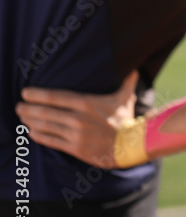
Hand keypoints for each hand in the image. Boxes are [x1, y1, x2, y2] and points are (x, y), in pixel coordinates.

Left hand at [16, 71, 139, 168]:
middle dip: (28, 109)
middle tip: (19, 106)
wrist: (131, 146)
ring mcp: (75, 134)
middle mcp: (78, 119)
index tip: (25, 93)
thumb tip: (135, 68)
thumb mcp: (125, 99)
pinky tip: (31, 132)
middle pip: (45, 112)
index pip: (55, 97)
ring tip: (22, 117)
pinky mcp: (75, 148)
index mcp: (86, 104)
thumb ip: (127, 82)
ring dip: (30, 121)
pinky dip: (39, 136)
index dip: (37, 95)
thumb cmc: (126, 121)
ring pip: (45, 126)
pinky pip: (51, 141)